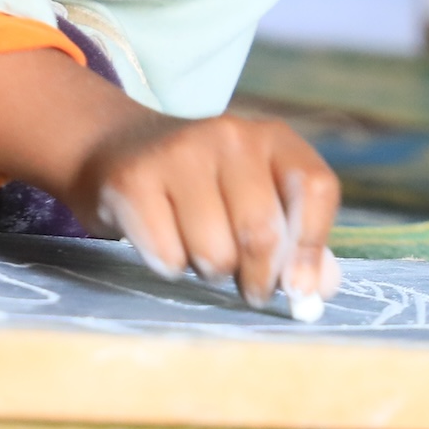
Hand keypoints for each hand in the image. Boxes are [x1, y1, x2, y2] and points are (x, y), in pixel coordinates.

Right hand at [0, 48, 340, 316]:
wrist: (103, 146)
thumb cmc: (191, 185)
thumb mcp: (246, 194)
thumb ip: (292, 236)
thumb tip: (326, 290)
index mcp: (269, 136)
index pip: (315, 192)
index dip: (312, 252)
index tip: (300, 293)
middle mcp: (231, 134)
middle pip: (261, 238)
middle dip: (250, 278)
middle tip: (234, 284)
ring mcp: (181, 151)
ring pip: (214, 255)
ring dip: (200, 270)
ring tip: (185, 247)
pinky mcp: (133, 181)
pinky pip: (163, 255)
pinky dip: (162, 264)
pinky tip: (154, 244)